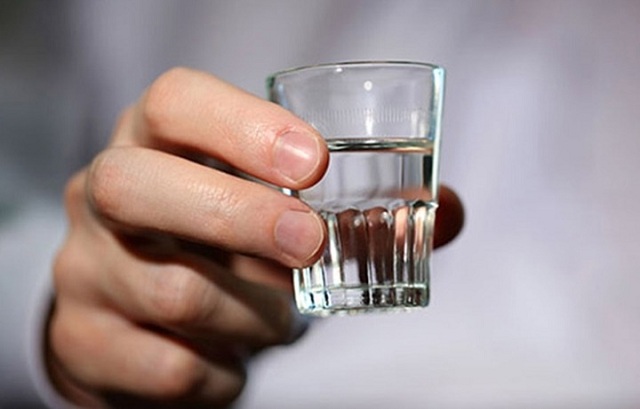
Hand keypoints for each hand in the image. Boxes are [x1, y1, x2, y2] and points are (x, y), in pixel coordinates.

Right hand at [48, 67, 463, 407]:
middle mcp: (103, 194)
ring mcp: (83, 269)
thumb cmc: (222, 249)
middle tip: (309, 245)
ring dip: (252, 313)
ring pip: (172, 291)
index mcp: (153, 142)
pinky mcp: (83, 341)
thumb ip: (360, 211)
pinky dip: (225, 370)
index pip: (173, 103)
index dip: (242, 125)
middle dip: (235, 216)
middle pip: (137, 184)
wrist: (138, 322)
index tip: (315, 163)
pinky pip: (168, 367)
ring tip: (277, 315)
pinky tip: (232, 358)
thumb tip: (449, 213)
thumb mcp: (273, 215)